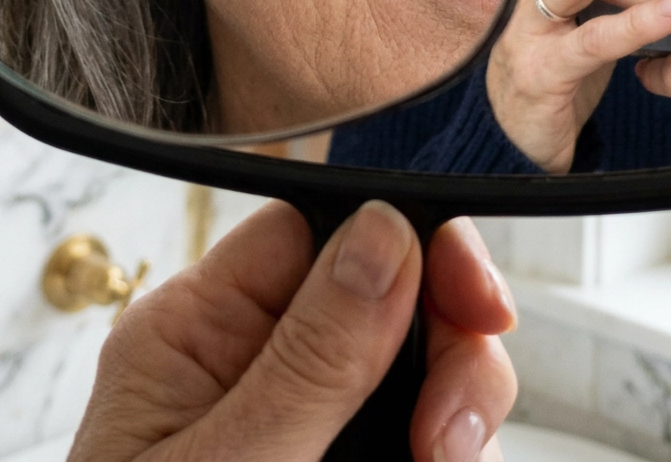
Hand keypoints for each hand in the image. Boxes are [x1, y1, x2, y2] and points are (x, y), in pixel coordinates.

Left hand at [69, 199, 515, 461]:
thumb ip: (313, 356)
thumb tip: (387, 232)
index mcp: (199, 335)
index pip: (316, 231)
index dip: (404, 241)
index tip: (471, 293)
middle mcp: (255, 370)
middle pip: (390, 295)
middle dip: (448, 344)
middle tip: (454, 432)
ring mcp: (307, 431)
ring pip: (424, 373)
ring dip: (464, 415)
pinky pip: (429, 441)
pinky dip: (457, 458)